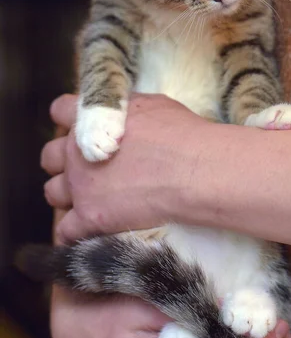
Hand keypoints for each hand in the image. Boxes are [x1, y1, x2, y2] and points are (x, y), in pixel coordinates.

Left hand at [42, 93, 211, 242]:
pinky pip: (66, 231)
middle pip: (50, 156)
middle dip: (64, 162)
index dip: (69, 120)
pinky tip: (89, 231)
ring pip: (52, 192)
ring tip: (91, 200)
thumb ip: (124, 111)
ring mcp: (80, 186)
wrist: (193, 170)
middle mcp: (75, 151)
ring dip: (68, 196)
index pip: (60, 109)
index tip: (83, 130)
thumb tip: (123, 117)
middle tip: (88, 168)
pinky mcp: (90, 218)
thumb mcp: (150, 105)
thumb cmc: (180, 134)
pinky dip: (75, 232)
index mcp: (89, 120)